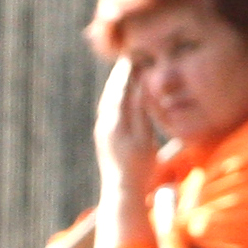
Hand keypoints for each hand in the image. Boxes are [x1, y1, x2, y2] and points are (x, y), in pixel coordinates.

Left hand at [93, 57, 158, 186]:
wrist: (121, 190)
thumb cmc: (139, 168)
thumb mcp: (145, 138)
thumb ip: (141, 111)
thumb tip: (139, 87)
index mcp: (116, 123)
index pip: (121, 89)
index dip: (128, 72)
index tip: (135, 56)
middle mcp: (105, 125)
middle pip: (111, 92)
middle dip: (120, 74)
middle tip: (129, 57)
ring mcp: (102, 132)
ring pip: (107, 101)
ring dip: (115, 85)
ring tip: (125, 71)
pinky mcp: (103, 138)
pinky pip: (107, 110)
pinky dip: (113, 97)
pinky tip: (119, 95)